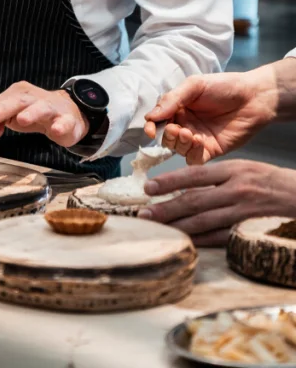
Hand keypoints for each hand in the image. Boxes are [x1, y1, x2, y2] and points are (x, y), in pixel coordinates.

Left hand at [0, 82, 88, 149]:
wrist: (68, 111)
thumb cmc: (35, 112)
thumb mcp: (13, 115)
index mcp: (16, 94)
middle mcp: (32, 97)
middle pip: (14, 101)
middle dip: (0, 111)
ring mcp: (51, 107)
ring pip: (41, 107)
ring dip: (31, 113)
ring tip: (21, 120)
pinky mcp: (67, 119)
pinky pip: (64, 121)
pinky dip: (60, 125)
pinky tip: (55, 130)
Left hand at [139, 159, 295, 246]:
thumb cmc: (268, 180)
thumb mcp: (243, 168)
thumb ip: (216, 176)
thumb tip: (183, 184)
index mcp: (232, 171)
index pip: (194, 175)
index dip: (169, 181)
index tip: (148, 187)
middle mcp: (236, 190)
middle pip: (194, 200)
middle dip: (166, 208)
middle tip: (143, 214)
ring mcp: (242, 213)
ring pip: (203, 221)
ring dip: (177, 226)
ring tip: (156, 229)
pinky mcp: (248, 231)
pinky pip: (220, 238)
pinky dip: (200, 241)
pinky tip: (184, 242)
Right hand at [143, 66, 278, 164]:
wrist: (254, 97)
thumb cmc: (224, 86)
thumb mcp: (194, 85)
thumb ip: (172, 99)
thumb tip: (150, 116)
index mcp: (178, 108)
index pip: (158, 120)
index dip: (151, 126)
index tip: (150, 130)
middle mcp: (185, 124)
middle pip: (166, 138)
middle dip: (167, 136)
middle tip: (177, 129)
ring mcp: (198, 139)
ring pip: (178, 150)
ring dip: (180, 144)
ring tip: (191, 134)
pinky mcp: (211, 151)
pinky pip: (195, 160)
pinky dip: (192, 154)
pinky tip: (200, 142)